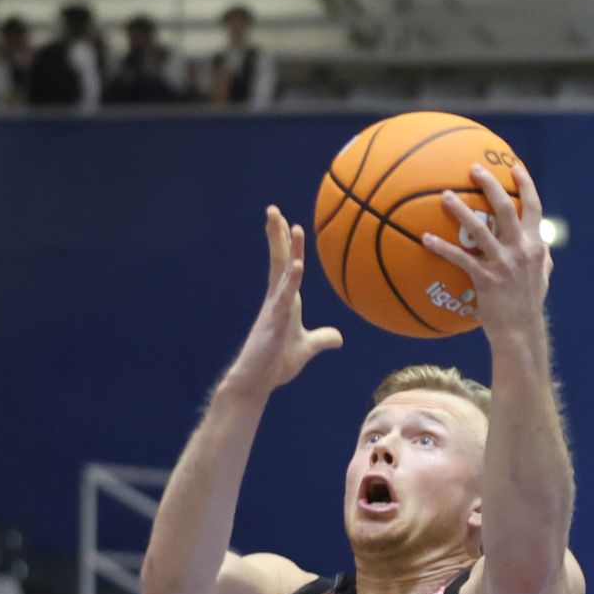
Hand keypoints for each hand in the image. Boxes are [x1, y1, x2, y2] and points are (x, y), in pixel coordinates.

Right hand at [224, 207, 342, 399]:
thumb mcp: (306, 348)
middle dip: (276, 235)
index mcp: (284, 301)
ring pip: (282, 272)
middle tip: (273, 210)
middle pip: (279, 260)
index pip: (285, 266)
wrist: (256, 383)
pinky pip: (284, 297)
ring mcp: (274, 309)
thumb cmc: (275, 363)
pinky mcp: (273, 323)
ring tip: (289, 225)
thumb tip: (338, 337)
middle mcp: (277, 300)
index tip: (287, 222)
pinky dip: (292, 280)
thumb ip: (321, 339)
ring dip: (286, 248)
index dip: (286, 244)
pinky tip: (298, 264)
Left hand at [422, 161, 550, 342]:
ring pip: (480, 229)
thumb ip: (540, 257)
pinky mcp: (486, 278)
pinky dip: (441, 247)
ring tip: (444, 195)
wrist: (521, 330)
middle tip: (473, 169)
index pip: (534, 207)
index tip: (514, 167)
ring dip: (460, 210)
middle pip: (507, 208)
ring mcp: (504, 263)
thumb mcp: (542, 276)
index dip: (525, 185)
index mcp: (535, 245)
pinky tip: (425, 239)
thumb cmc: (528, 303)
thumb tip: (541, 245)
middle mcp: (522, 249)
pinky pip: (460, 258)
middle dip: (490, 185)